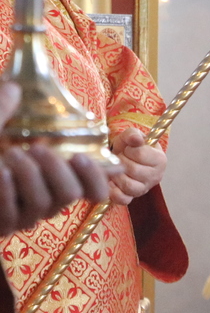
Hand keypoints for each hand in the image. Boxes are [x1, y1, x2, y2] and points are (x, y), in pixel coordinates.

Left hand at [0, 82, 109, 234]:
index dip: (97, 177)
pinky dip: (7, 191)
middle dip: (58, 169)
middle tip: (39, 148)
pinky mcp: (4, 225)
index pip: (92, 188)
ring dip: (30, 176)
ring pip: (45, 203)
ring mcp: (23, 216)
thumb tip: (14, 87)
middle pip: (70, 193)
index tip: (82, 157)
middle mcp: (44, 200)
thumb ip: (2, 113)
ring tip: (11, 154)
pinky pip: (14, 213)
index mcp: (53, 179)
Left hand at [108, 127, 165, 206]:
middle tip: (118, 158)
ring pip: (128, 185)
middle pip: (133, 170)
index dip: (129, 150)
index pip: (140, 154)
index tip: (127, 149)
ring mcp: (145, 188)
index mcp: (160, 159)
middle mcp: (156, 176)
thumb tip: (136, 140)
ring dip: (116, 176)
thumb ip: (133, 134)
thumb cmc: (129, 148)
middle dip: (120, 162)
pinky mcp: (133, 198)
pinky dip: (114, 192)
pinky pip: (123, 199)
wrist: (125, 159)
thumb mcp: (131, 137)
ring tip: (114, 169)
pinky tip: (111, 183)